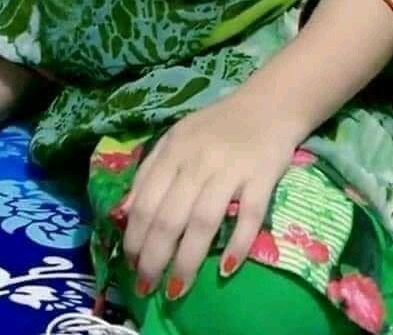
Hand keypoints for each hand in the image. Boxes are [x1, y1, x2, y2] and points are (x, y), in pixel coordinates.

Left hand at [120, 87, 300, 299]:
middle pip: (170, 216)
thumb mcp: (177, 138)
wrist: (270, 103)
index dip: (134, 237)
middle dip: (154, 258)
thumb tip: (123, 213)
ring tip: (177, 289)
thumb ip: (150, 170)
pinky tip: (226, 269)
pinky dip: (238, 243)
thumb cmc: (218, 125)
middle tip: (147, 286)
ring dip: (187, 260)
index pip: (146, 200)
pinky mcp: (263, 175)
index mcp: (174, 150)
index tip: (130, 264)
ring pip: (204, 220)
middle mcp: (199, 159)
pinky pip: (250, 214)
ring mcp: (232, 168)